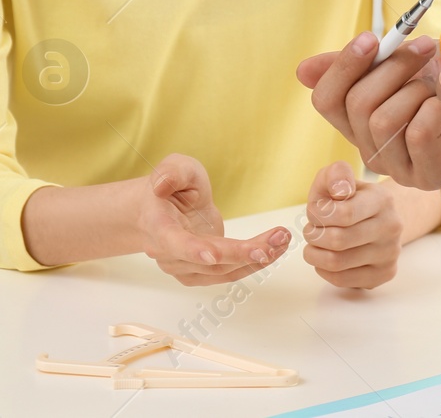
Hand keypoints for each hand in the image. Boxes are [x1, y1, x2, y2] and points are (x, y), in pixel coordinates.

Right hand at [136, 154, 291, 285]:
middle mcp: (166, 253)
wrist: (162, 209)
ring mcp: (182, 267)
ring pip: (222, 270)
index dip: (192, 250)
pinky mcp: (199, 273)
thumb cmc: (172, 185)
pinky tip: (275, 249)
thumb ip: (173, 172)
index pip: (173, 242)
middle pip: (207, 260)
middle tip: (275, 241)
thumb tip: (162, 184)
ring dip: (255, 258)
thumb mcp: (176, 167)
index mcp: (157, 225)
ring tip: (282, 239)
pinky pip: (228, 273)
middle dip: (242, 253)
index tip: (213, 255)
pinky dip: (252, 264)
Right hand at [298, 33, 440, 189]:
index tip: (373, 37)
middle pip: (358, 104)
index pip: (325, 99)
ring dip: (417, 90)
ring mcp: (396, 167)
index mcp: (355, 122)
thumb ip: (359, 65)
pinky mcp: (427, 176)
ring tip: (439, 86)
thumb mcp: (401, 69)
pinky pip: (417, 133)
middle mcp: (369, 148)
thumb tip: (302, 70)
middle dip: (394, 67)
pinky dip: (435, 109)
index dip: (343, 66)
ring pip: (384, 120)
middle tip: (426, 46)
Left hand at [301, 160, 404, 288]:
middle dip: (314, 235)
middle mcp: (392, 227)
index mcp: (382, 199)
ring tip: (316, 243)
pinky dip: (323, 270)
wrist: (379, 219)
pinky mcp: (385, 274)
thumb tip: (340, 190)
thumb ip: (335, 175)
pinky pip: (341, 280)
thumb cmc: (351, 199)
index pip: (343, 214)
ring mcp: (390, 253)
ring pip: (336, 263)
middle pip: (337, 240)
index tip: (315, 210)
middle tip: (312, 229)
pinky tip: (327, 256)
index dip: (318, 214)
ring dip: (315, 253)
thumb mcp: (340, 178)